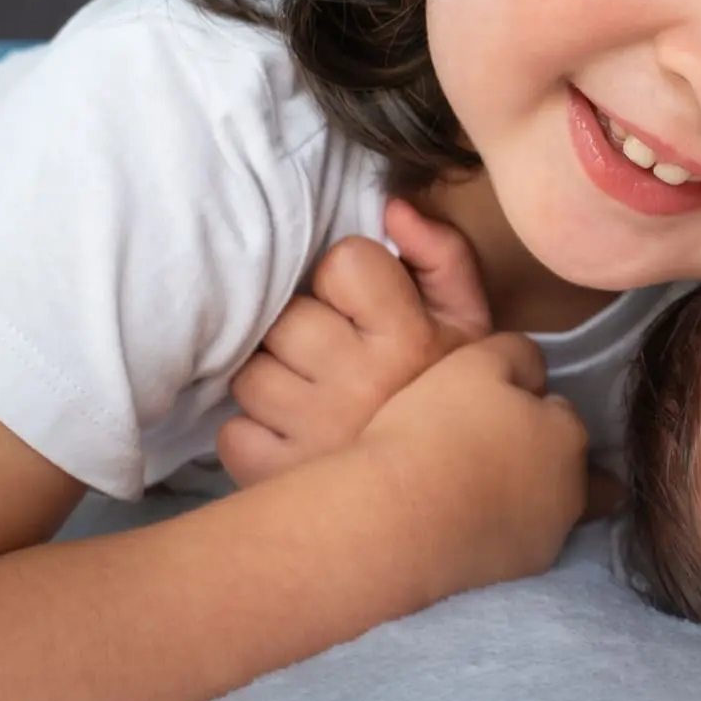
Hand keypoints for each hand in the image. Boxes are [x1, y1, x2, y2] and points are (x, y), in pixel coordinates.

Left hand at [219, 199, 491, 486]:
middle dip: (306, 331)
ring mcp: (314, 435)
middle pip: (288, 319)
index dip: (349, 281)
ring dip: (275, 381)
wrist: (455, 494)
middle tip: (335, 357)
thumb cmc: (449, 393)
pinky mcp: (279, 478)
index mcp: (409, 338)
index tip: (366, 309)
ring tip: (314, 397)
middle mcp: (359, 383)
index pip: (344, 263)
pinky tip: (295, 437)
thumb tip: (392, 206)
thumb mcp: (467, 318)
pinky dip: (255, 434)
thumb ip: (440, 253)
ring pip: (251, 374)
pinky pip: (233, 433)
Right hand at [352, 331, 588, 595]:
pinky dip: (501, 532)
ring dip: (524, 496)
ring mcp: (548, 539)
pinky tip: (465, 524)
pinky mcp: (516, 575)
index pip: (558, 410)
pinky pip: (517, 541)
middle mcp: (573, 490)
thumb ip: (518, 356)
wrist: (391, 523)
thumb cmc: (435, 429)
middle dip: (536, 453)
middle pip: (561, 461)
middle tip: (481, 449)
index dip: (524, 406)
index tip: (487, 413)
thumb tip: (536, 376)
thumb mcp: (477, 361)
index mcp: (569, 435)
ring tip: (472, 490)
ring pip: (545, 506)